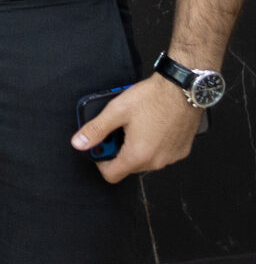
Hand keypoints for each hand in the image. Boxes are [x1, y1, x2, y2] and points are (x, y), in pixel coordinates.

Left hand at [75, 73, 204, 180]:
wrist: (184, 88)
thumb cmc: (154, 97)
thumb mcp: (116, 111)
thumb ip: (96, 130)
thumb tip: (79, 143)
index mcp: (139, 155)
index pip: (111, 175)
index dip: (100, 162)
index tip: (100, 146)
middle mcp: (158, 161)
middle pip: (128, 167)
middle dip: (119, 150)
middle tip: (117, 129)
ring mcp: (172, 157)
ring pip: (145, 160)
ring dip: (135, 148)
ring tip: (134, 125)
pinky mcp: (182, 150)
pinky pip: (161, 154)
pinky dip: (153, 145)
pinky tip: (151, 126)